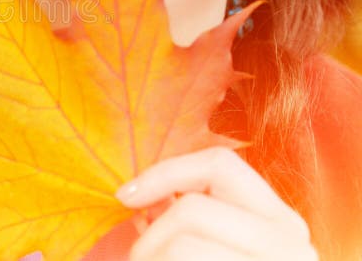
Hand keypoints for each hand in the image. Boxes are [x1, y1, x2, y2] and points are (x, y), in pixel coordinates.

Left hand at [115, 146, 317, 260]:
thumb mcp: (210, 243)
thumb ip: (184, 215)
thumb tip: (133, 195)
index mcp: (280, 221)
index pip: (220, 164)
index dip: (164, 172)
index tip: (123, 195)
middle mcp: (290, 244)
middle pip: (191, 210)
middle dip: (149, 239)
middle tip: (140, 260)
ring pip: (181, 246)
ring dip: (149, 259)